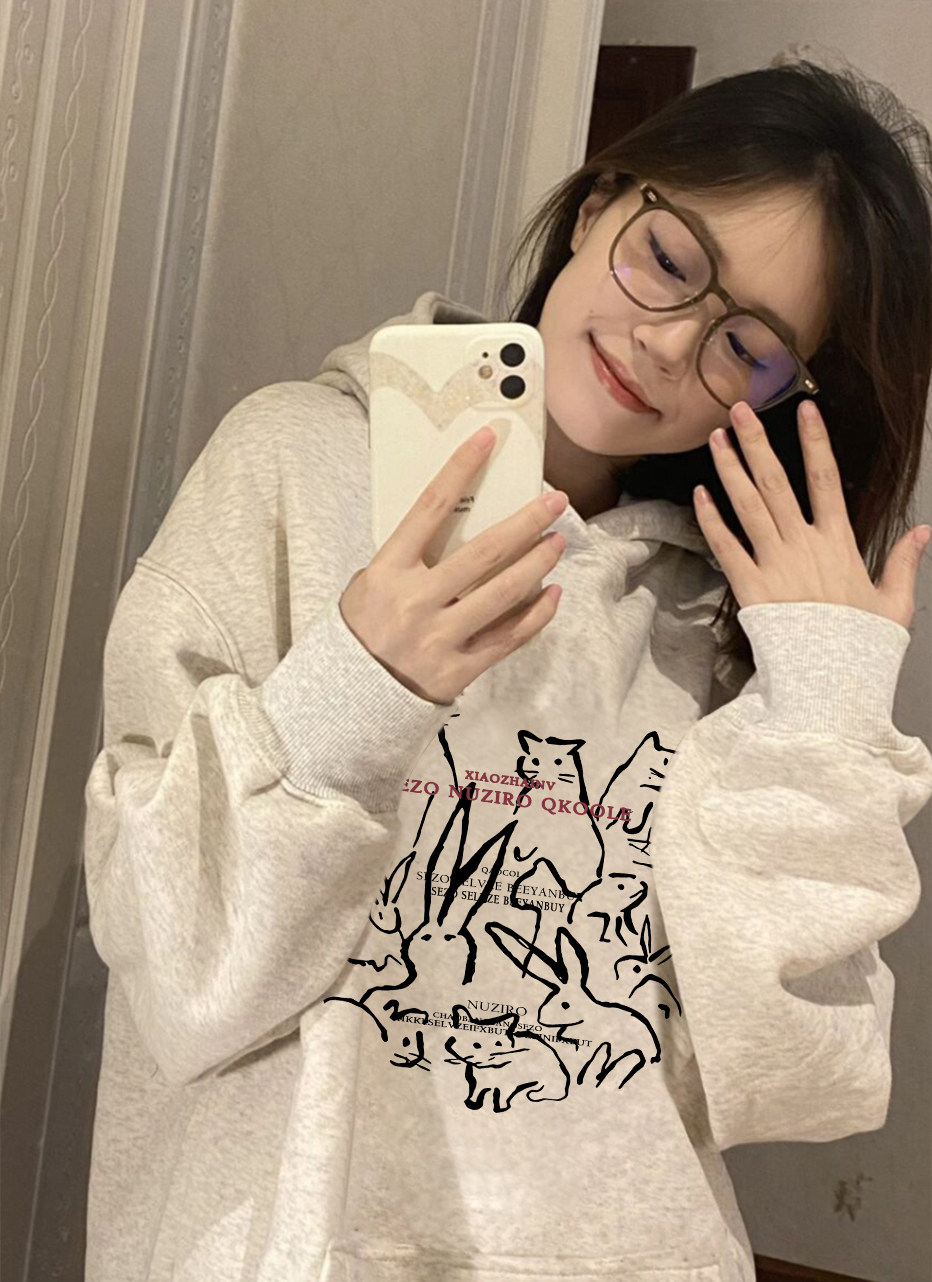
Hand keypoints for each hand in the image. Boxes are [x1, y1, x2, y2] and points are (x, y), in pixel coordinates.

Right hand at [340, 425, 567, 704]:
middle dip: (525, 522)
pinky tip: (552, 594)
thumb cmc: (361, 630)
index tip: (488, 439)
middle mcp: (416, 601)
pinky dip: (536, 615)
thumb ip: (408, 559)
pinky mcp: (459, 670)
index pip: (430, 508)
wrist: (347, 699)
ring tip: (558, 542)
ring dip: (538, 562)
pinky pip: (508, 638)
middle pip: (483, 551)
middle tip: (555, 501)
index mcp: (388, 571)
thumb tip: (459, 525)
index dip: (461, 470)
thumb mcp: (369, 584)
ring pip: (504, 593)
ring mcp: (440, 637)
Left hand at [692, 398, 930, 630]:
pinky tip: (699, 494)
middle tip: (740, 410)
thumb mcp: (893, 602)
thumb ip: (905, 562)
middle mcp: (803, 546)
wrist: (830, 681)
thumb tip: (926, 532)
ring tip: (716, 438)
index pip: (826, 480)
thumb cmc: (861, 645)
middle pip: (776, 483)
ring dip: (730, 469)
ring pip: (748, 506)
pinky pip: (725, 546)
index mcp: (838, 543)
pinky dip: (710, 520)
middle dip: (757, 443)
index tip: (805, 411)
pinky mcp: (749, 587)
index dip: (815, 443)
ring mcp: (773, 564)